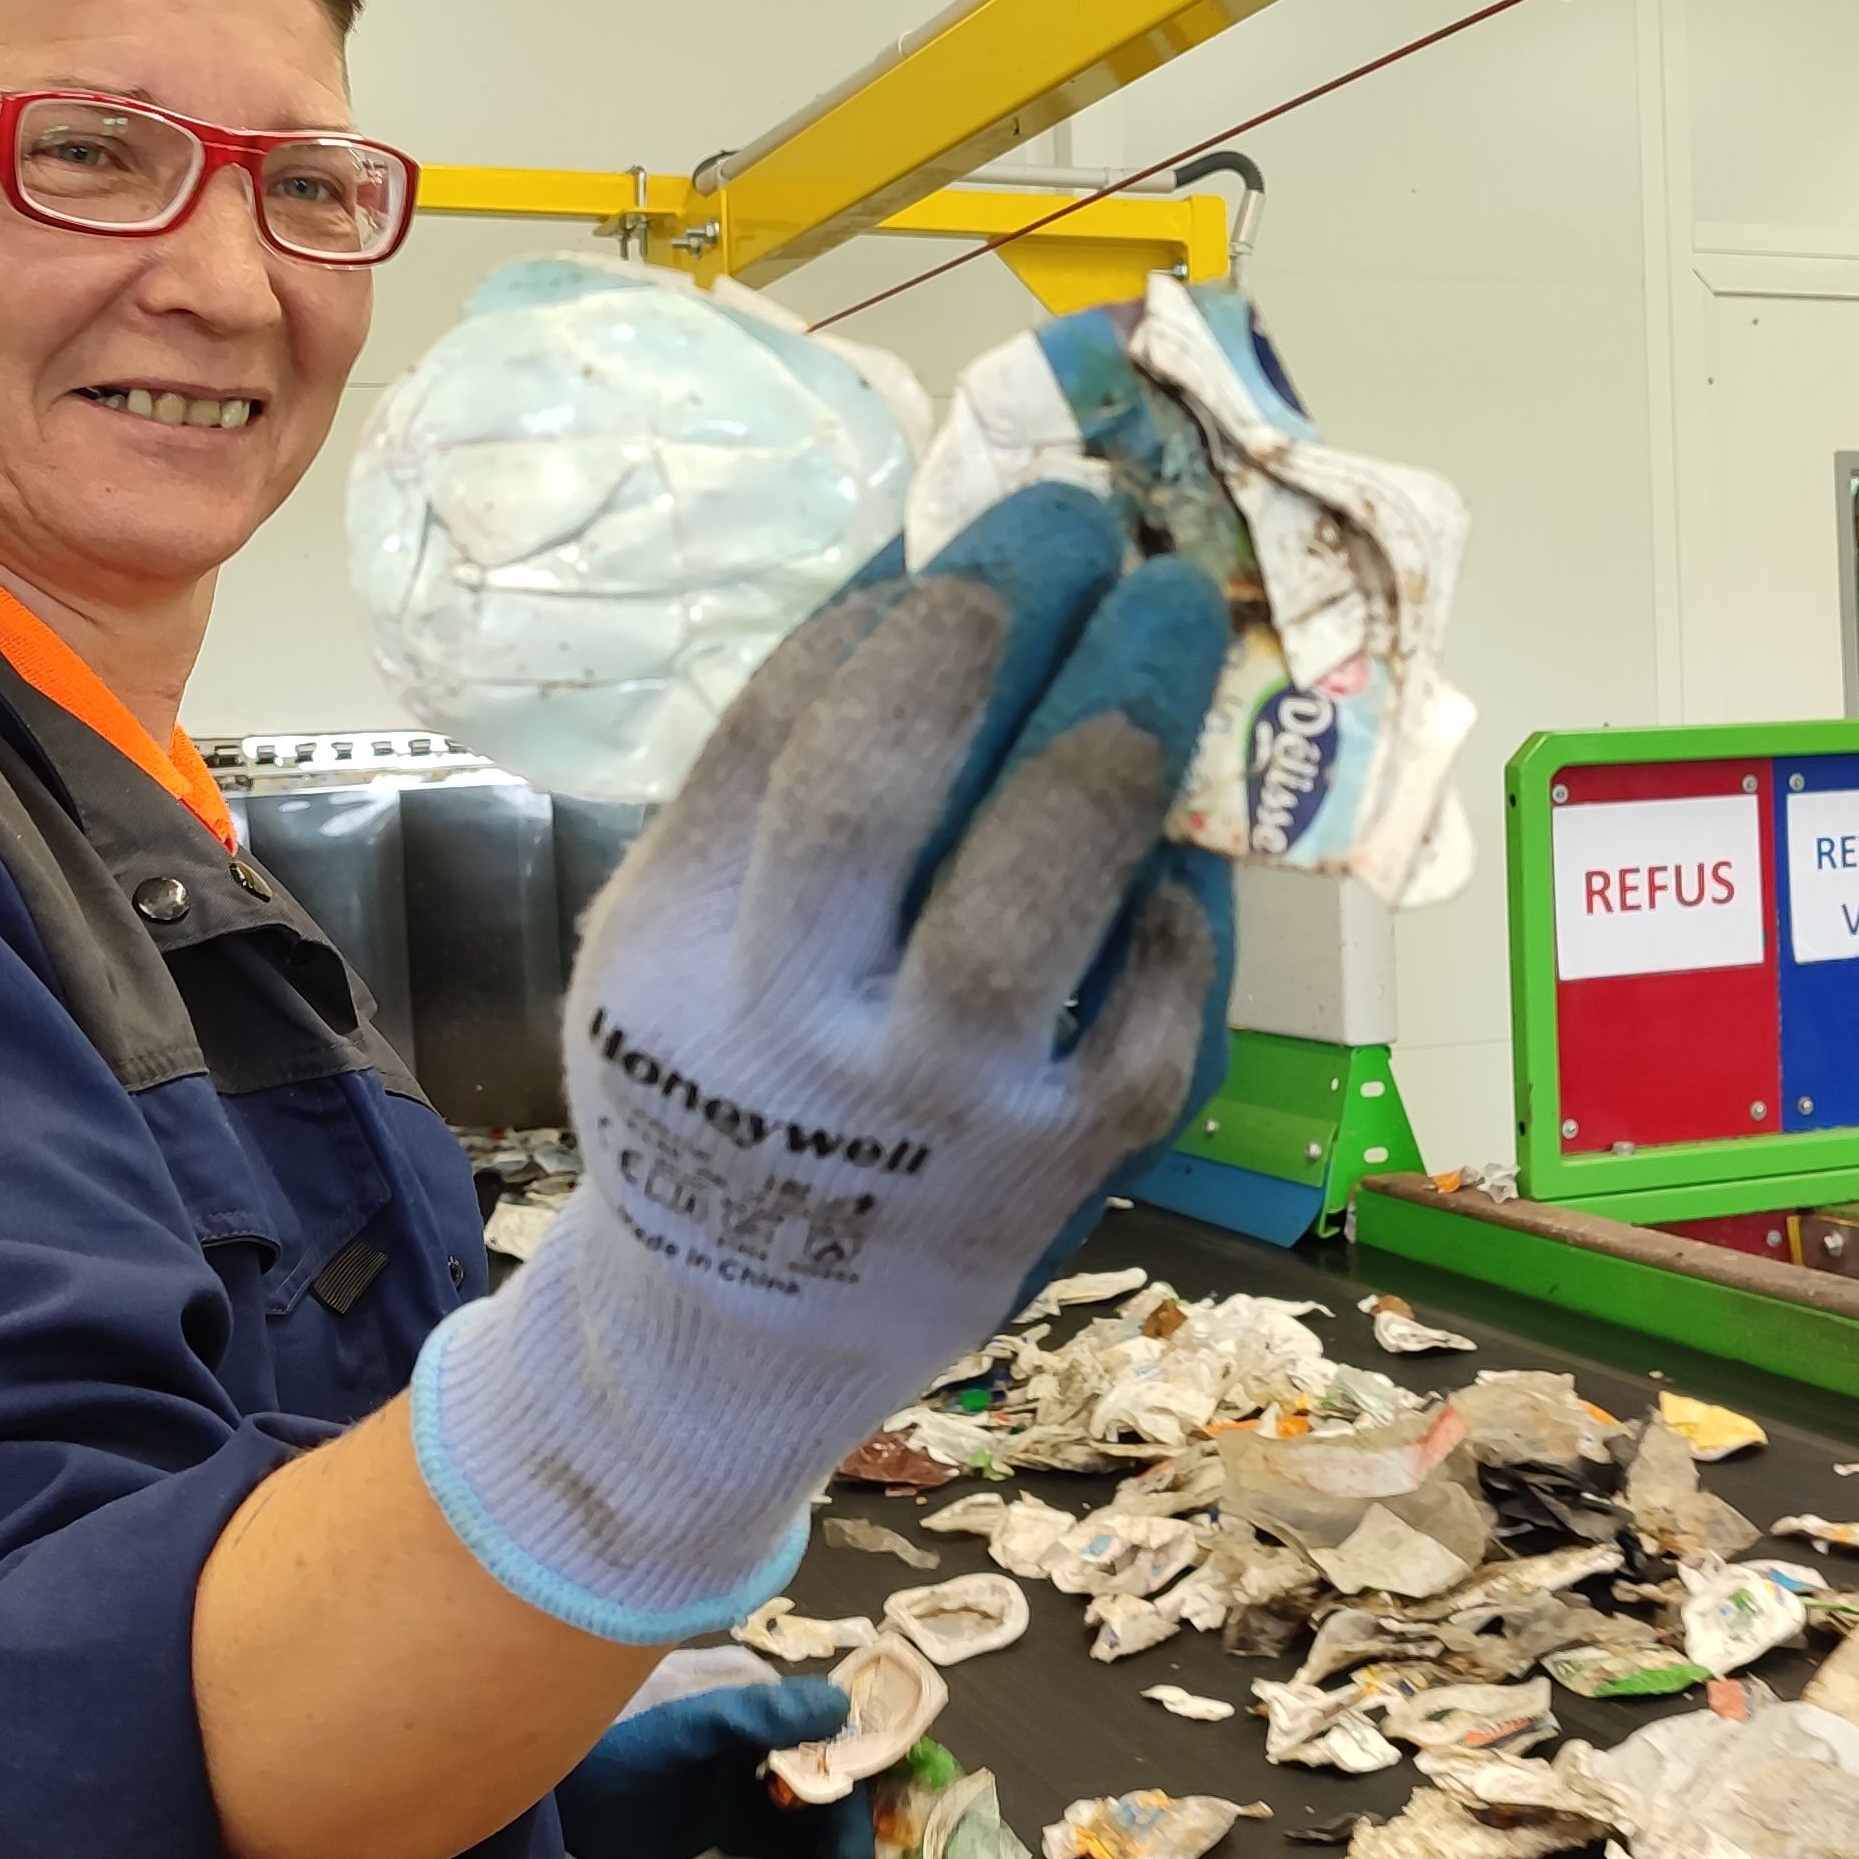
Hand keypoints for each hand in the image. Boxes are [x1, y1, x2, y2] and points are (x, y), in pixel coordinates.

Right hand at [409, 480, 1233, 1639]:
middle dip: (1001, 620)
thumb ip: (775, 785)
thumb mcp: (675, 937)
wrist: (741, 1334)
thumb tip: (924, 568)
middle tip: (1082, 524)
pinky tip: (1182, 833)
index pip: (785, 728)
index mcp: (678, 947)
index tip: (975, 523)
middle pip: (889, 785)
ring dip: (1120, 721)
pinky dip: (1176, 900)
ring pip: (1039, 887)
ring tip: (1174, 612)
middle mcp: (797, 1026)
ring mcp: (940, 1105)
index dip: (894, 606)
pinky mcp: (1062, 1164)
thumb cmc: (721, 1083)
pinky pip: (1149, 1001)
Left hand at [555, 1678, 876, 1858]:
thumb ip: (756, 1718)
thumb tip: (841, 1706)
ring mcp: (744, 1781)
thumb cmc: (615, 1747)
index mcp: (759, 1698)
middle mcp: (762, 1736)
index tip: (890, 1799)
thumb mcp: (686, 1730)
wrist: (553, 1796)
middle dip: (853, 1811)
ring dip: (833, 1839)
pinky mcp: (725, 1823)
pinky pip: (778, 1842)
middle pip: (831, 1771)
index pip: (834, 1724)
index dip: (870, 1758)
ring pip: (810, 1810)